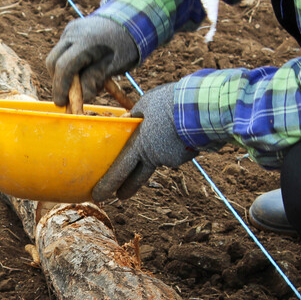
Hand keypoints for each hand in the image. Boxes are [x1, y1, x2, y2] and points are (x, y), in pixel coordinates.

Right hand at [46, 15, 138, 106]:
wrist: (130, 20)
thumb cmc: (124, 46)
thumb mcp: (113, 65)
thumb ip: (95, 79)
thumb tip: (82, 97)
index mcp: (86, 42)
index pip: (64, 67)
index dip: (60, 87)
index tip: (62, 103)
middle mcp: (73, 33)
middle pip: (54, 61)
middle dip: (58, 81)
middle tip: (66, 97)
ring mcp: (70, 29)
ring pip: (57, 56)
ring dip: (64, 72)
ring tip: (79, 82)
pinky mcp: (70, 29)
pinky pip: (63, 49)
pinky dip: (69, 62)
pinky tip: (82, 68)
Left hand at [92, 83, 197, 200]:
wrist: (201, 107)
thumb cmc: (169, 102)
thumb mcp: (146, 104)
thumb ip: (135, 114)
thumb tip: (128, 118)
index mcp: (140, 145)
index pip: (120, 169)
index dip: (109, 184)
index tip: (99, 195)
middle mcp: (155, 156)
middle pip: (139, 176)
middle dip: (128, 187)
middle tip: (121, 196)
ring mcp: (172, 158)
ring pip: (162, 154)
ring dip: (163, 146)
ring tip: (171, 125)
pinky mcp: (187, 156)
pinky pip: (179, 149)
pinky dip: (179, 140)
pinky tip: (186, 126)